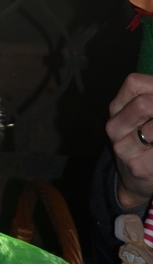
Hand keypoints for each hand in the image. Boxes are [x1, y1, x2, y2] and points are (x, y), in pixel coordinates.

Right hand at [106, 73, 152, 208]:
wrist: (135, 179)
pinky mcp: (137, 166)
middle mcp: (114, 126)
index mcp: (116, 108)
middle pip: (143, 103)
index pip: (134, 83)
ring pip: (152, 128)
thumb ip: (150, 97)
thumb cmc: (145, 141)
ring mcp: (122, 147)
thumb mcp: (142, 115)